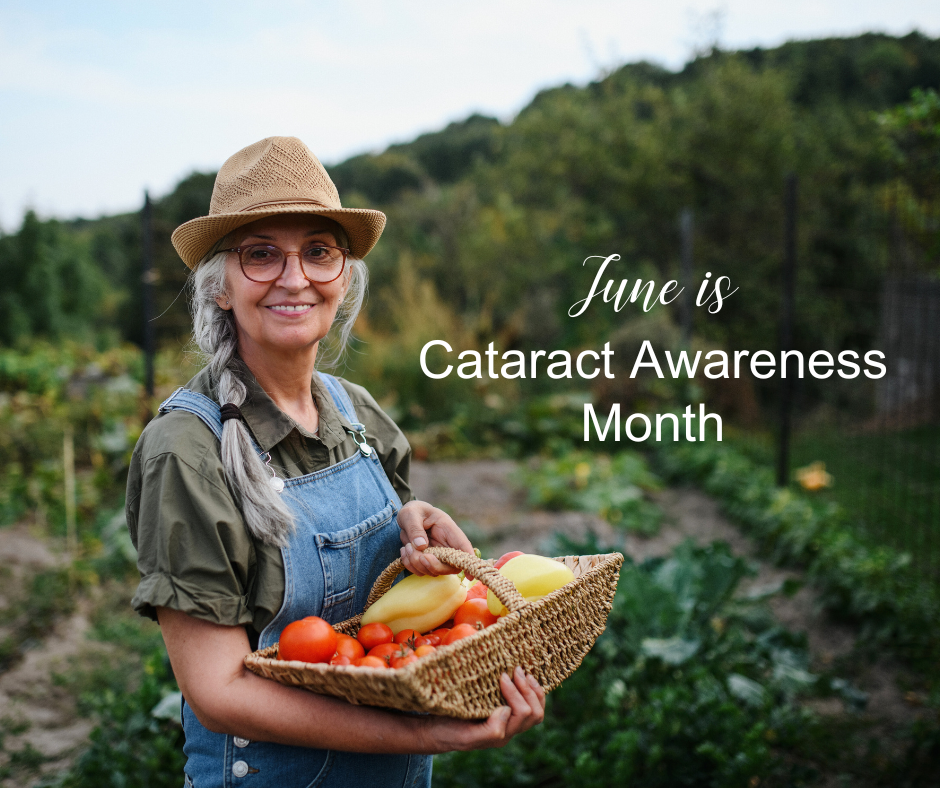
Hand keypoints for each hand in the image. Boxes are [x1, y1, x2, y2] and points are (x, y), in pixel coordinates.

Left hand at [398, 500, 473, 575]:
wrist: (406, 516)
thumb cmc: (413, 511)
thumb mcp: (410, 514)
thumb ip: (415, 528)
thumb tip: (421, 546)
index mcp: (448, 529)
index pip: (463, 547)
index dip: (468, 561)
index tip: (469, 576)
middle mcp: (446, 544)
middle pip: (450, 566)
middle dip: (433, 566)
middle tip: (418, 556)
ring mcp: (437, 554)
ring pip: (434, 570)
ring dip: (417, 564)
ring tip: (407, 546)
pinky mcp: (427, 560)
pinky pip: (421, 570)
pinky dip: (409, 565)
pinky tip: (405, 550)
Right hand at [423, 667, 545, 751]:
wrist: (435, 730)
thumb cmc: (448, 731)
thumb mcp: (466, 735)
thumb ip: (490, 730)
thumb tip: (507, 711)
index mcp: (500, 735)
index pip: (522, 713)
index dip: (516, 692)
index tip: (502, 676)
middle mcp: (507, 730)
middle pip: (534, 714)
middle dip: (528, 690)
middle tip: (516, 670)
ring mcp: (508, 721)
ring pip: (535, 710)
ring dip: (532, 689)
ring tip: (523, 672)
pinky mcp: (504, 711)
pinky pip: (528, 704)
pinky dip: (530, 690)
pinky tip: (524, 677)